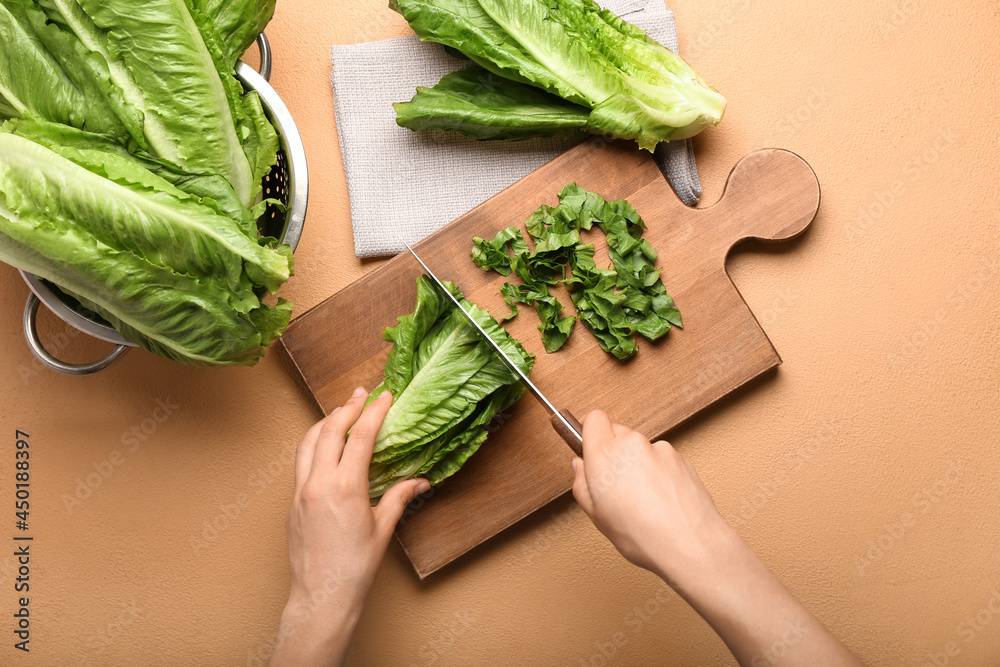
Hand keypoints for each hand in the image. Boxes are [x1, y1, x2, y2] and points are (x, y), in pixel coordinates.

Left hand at [270, 387, 428, 666]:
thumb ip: (399, 497)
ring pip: (307, 442)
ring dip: (324, 422)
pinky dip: (313, 445)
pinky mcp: (291, 504)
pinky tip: (324, 446)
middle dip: (347, 407)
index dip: (374, 411)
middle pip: (329, 429)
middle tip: (361, 393)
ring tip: (340, 412)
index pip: (360, 436)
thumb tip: (420, 481)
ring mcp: (300, 492)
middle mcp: (318, 484)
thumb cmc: (354, 569)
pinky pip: (300, 463)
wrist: (321, 597)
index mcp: (345, 487)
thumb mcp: (383, 530)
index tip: (384, 396)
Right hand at [570, 409, 731, 584]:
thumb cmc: (644, 535)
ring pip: (640, 447)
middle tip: (616, 482)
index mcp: (605, 455)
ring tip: (643, 497)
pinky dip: (659, 472)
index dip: (591, 432)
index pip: (594, 418)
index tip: (591, 445)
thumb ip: (582, 484)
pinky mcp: (680, 457)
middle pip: (617, 432)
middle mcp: (632, 444)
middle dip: (614, 451)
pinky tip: (661, 497)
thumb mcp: (597, 515)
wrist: (689, 544)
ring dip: (638, 463)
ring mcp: (658, 448)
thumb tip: (580, 468)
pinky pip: (661, 458)